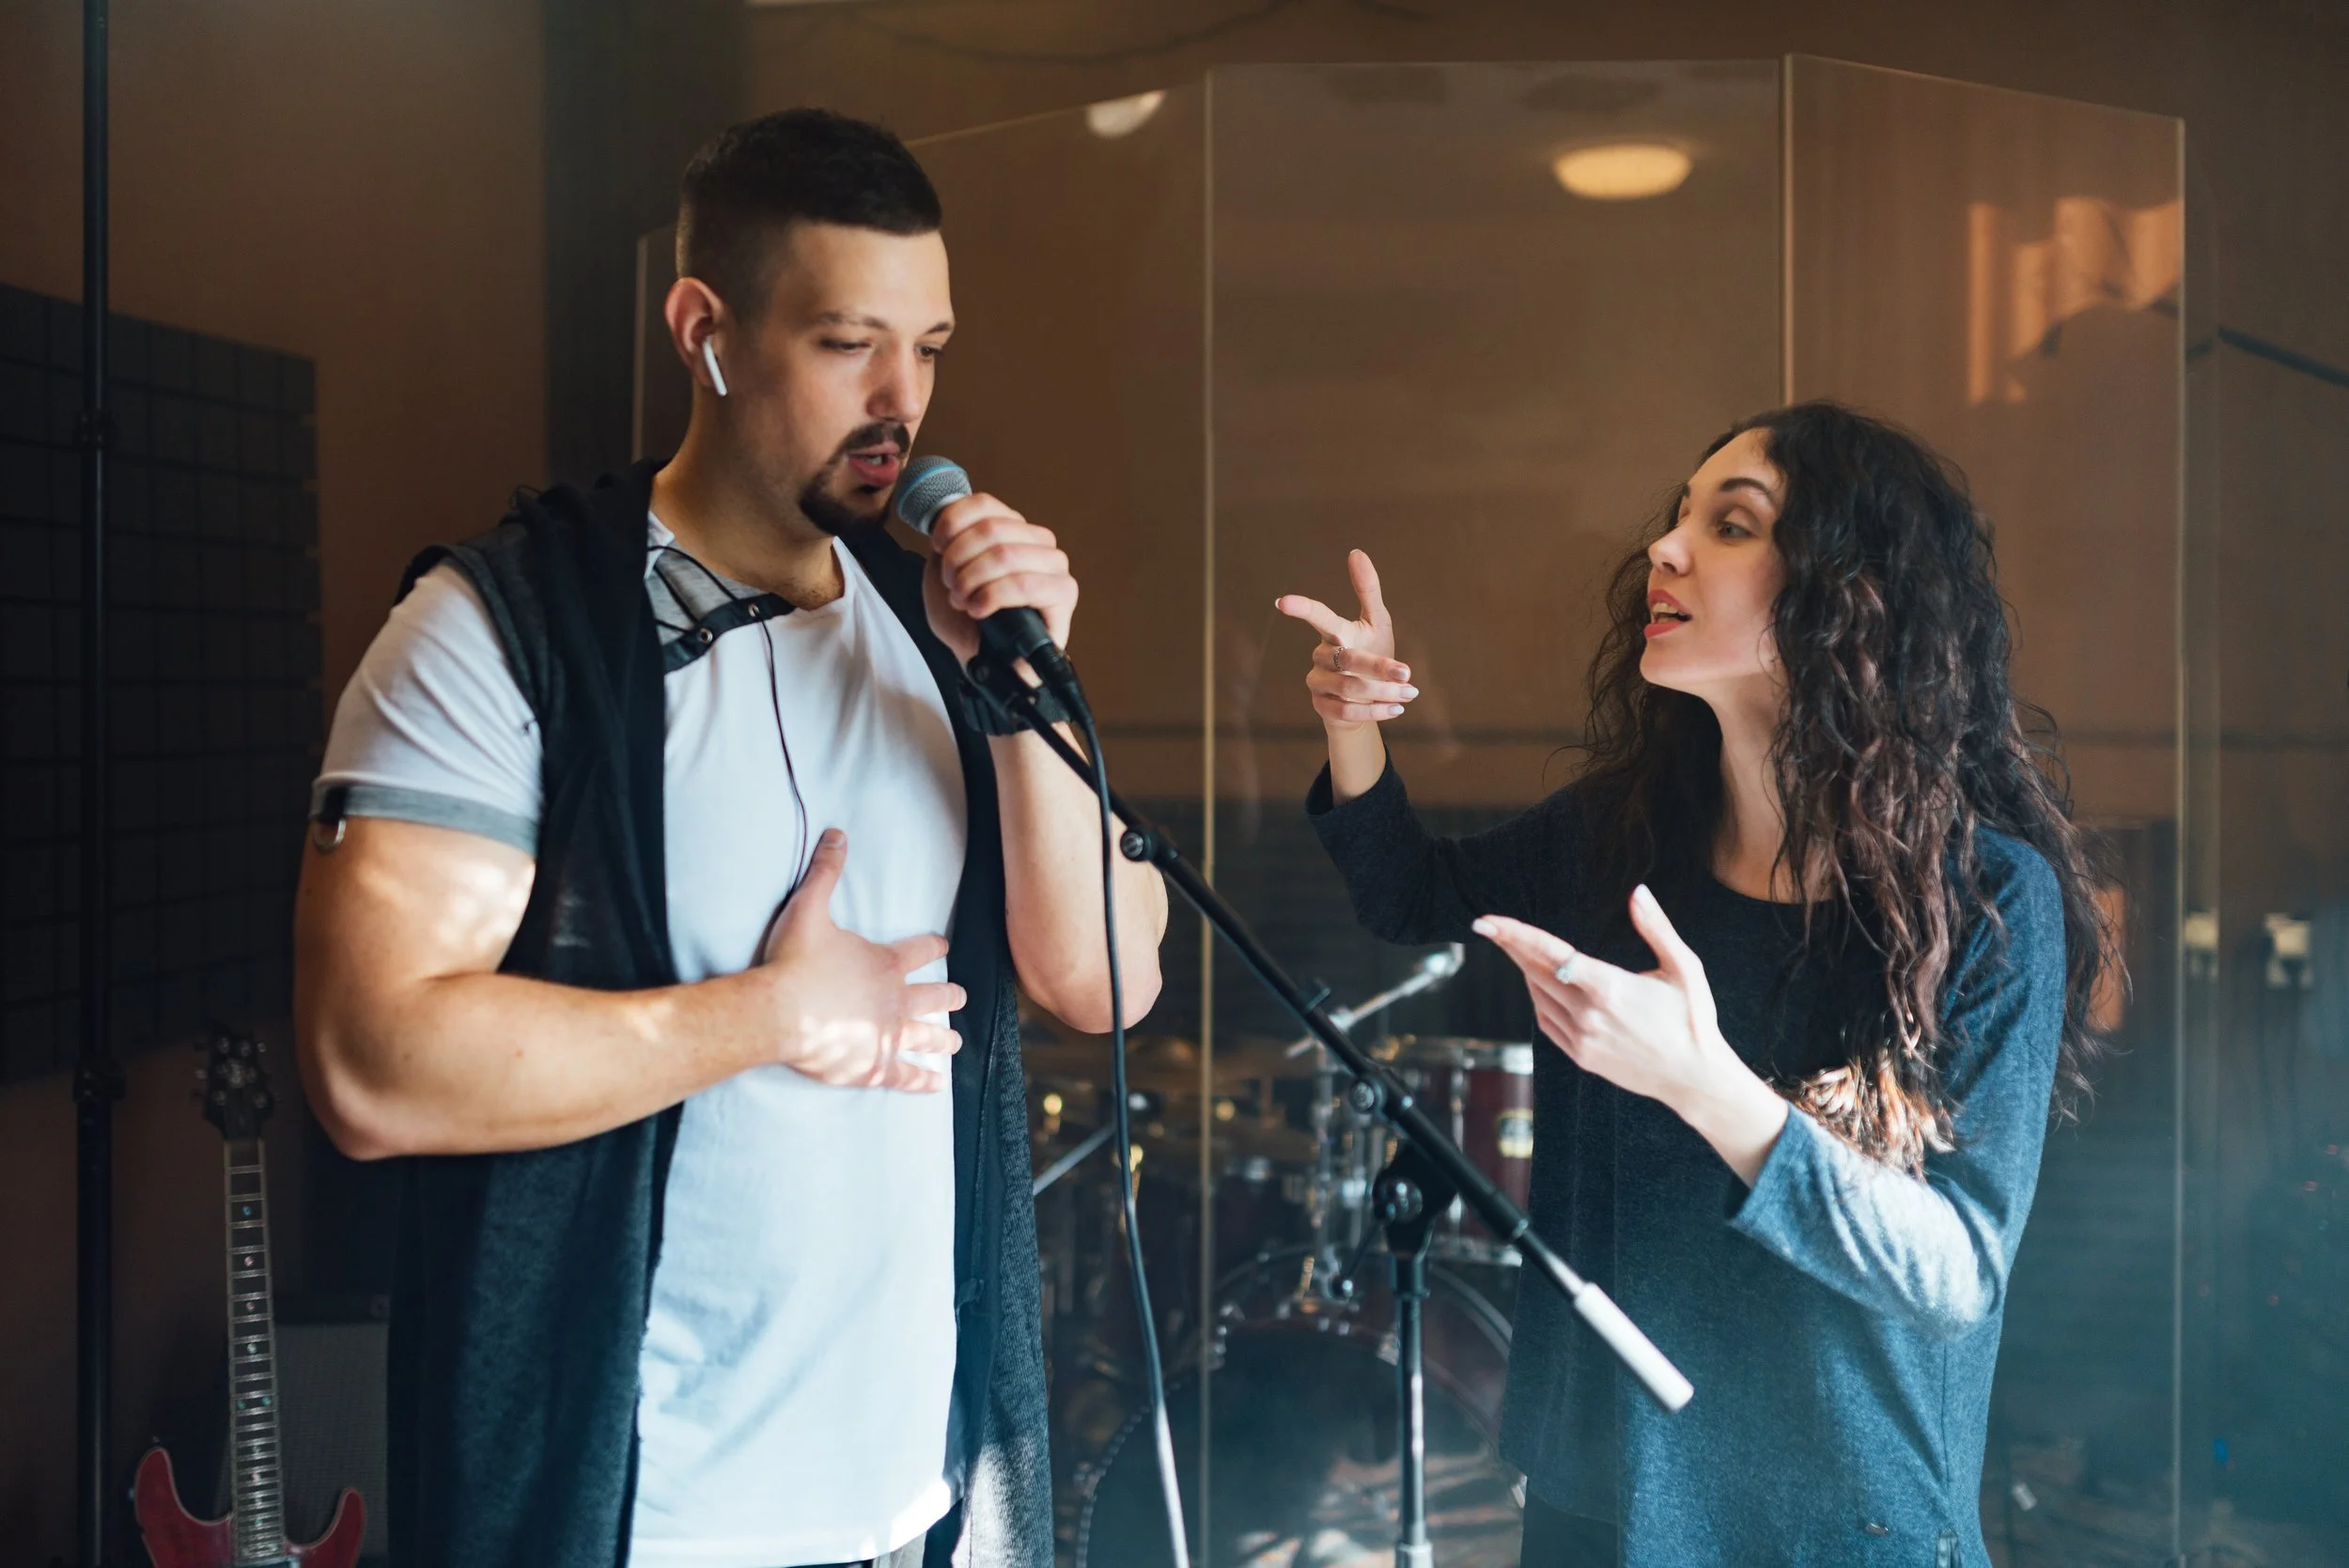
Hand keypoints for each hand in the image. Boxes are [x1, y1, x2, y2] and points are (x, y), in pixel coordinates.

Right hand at [758, 828, 964, 1091]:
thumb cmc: (792, 960)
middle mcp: (893, 999)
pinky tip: (937, 1084)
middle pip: (929, 996)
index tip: (945, 947)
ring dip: (941, 1037)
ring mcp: (885, 1035)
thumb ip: (825, 871)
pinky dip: (923, 1080)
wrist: (778, 1010)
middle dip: (947, 995)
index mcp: (883, 964)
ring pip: (923, 1036)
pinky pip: (905, 1075)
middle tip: (961, 996)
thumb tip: (837, 833)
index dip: (933, 947)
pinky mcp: (872, 1065)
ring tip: (956, 1041)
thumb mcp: (809, 907)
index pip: (918, 951)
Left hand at [921, 491, 1077, 669]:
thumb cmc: (965, 619)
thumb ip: (947, 540)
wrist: (981, 662)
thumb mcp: (943, 571)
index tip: (937, 548)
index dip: (951, 523)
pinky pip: (1024, 584)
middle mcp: (1037, 542)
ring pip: (1005, 554)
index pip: (983, 504)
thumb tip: (948, 520)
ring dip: (972, 579)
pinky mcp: (1063, 593)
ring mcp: (1053, 566)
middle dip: (959, 559)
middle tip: (952, 584)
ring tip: (963, 599)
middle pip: (991, 528)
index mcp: (1010, 528)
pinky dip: (992, 596)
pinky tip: (979, 610)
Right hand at [1274, 549, 1418, 732]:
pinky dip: (1376, 711)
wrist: (1366, 698)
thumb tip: (1356, 552)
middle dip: (1380, 667)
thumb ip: (1367, 589)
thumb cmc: (1371, 652)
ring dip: (1384, 692)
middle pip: (1348, 660)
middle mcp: (1321, 656)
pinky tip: (1396, 709)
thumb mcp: (1376, 621)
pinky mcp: (1323, 708)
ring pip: (1349, 688)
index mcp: (1335, 632)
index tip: (1282, 602)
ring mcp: (1318, 683)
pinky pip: (1347, 712)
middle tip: (1408, 673)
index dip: (1302, 608)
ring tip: (1409, 692)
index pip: (1318, 617)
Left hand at [1472, 887, 1786, 1182]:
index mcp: (1609, 987)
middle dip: (1511, 946)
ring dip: (1524, 971)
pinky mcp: (1581, 1056)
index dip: (1514, 934)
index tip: (1485, 922)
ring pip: (1538, 996)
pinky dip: (1538, 999)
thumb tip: (1637, 891)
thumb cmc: (1693, 1019)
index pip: (1550, 953)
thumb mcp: (1683, 967)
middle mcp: (1588, 1014)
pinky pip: (1546, 1021)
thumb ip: (1656, 927)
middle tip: (1490, 927)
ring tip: (1517, 950)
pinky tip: (1540, 985)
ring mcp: (1582, 1038)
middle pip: (1534, 971)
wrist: (1694, 1077)